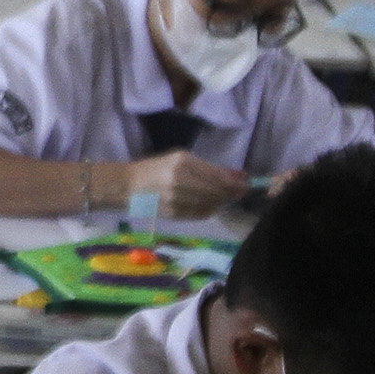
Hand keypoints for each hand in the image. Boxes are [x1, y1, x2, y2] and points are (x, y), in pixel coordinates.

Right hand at [119, 149, 244, 218]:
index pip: (217, 176)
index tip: (246, 184)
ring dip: (222, 202)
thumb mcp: (181, 159)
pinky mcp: (174, 214)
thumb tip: (237, 176)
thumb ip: (208, 168)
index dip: (235, 182)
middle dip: (232, 193)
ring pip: (211, 205)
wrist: (127, 186)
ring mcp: (176, 199)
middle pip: (217, 192)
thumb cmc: (155, 168)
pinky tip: (211, 205)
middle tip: (240, 192)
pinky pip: (200, 214)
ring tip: (225, 198)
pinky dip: (210, 210)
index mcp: (182, 163)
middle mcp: (180, 181)